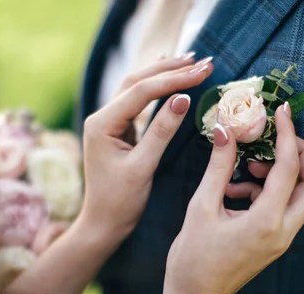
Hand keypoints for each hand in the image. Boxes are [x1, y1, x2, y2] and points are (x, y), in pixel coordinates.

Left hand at [79, 57, 213, 244]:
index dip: (174, 80)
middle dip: (170, 69)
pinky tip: (167, 74)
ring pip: (136, 87)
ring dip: (163, 73)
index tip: (202, 72)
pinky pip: (137, 101)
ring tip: (190, 61)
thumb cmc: (121, 201)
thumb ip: (161, 131)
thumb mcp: (143, 166)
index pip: (142, 92)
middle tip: (201, 61)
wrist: (103, 222)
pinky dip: (155, 87)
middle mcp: (101, 117)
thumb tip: (182, 99)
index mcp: (102, 124)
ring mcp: (107, 122)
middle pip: (137, 81)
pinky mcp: (117, 129)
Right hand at [163, 103, 303, 293]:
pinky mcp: (274, 242)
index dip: (287, 134)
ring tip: (247, 166)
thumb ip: (218, 167)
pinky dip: (265, 191)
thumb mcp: (202, 207)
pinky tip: (235, 189)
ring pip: (300, 196)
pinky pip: (282, 208)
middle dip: (301, 154)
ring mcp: (281, 239)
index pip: (289, 168)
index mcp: (266, 222)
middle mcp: (282, 231)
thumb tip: (227, 131)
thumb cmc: (192, 259)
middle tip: (278, 135)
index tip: (281, 111)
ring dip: (280, 173)